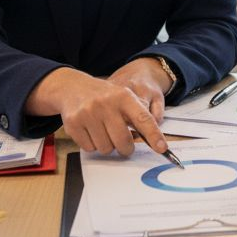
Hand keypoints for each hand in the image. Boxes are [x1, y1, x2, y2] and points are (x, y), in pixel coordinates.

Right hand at [24, 63, 169, 157]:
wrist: (73, 88)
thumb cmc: (105, 97)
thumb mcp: (123, 97)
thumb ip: (138, 116)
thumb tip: (153, 140)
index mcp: (123, 96)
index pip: (143, 118)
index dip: (154, 135)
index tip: (162, 148)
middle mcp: (106, 103)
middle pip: (123, 141)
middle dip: (125, 148)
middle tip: (124, 144)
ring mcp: (88, 113)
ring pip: (105, 148)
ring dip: (107, 145)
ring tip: (103, 131)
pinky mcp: (74, 123)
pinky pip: (89, 148)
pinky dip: (92, 144)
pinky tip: (90, 131)